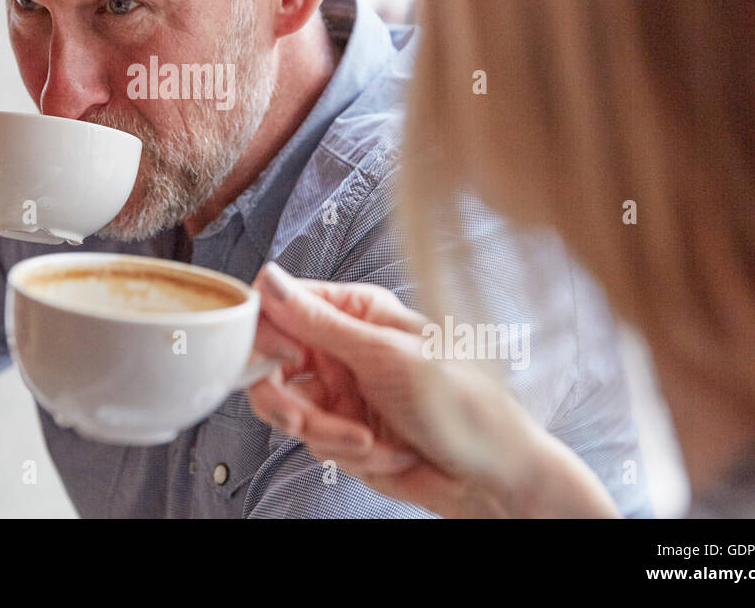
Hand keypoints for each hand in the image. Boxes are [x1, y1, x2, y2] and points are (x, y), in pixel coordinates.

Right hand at [246, 262, 619, 517]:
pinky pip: (312, 443)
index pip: (281, 306)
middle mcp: (342, 348)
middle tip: (302, 419)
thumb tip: (268, 280)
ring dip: (327, 433)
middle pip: (270, 364)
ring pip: (288, 409)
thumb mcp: (383, 355)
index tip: (271, 361)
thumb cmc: (462, 401)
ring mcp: (341, 391)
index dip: (263, 333)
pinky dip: (345, 453)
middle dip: (287, 401)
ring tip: (367, 439)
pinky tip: (385, 450)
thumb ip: (317, 322)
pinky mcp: (343, 431)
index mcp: (354, 311)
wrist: (491, 473)